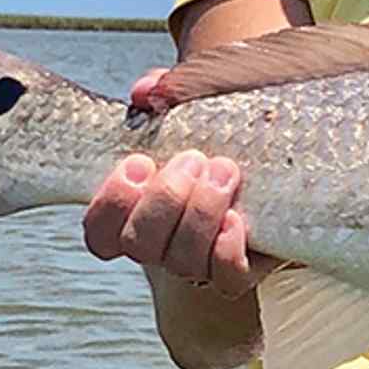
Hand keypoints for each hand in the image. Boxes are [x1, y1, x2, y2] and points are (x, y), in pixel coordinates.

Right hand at [82, 74, 259, 296]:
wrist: (268, 152)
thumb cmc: (212, 128)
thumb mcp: (185, 104)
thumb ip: (160, 91)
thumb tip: (146, 92)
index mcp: (133, 214)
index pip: (100, 233)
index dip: (112, 204)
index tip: (139, 162)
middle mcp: (160, 245)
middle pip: (140, 245)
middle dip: (164, 200)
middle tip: (192, 158)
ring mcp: (198, 261)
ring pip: (182, 260)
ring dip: (199, 213)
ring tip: (223, 169)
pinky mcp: (240, 267)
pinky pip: (226, 278)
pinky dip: (225, 251)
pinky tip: (235, 218)